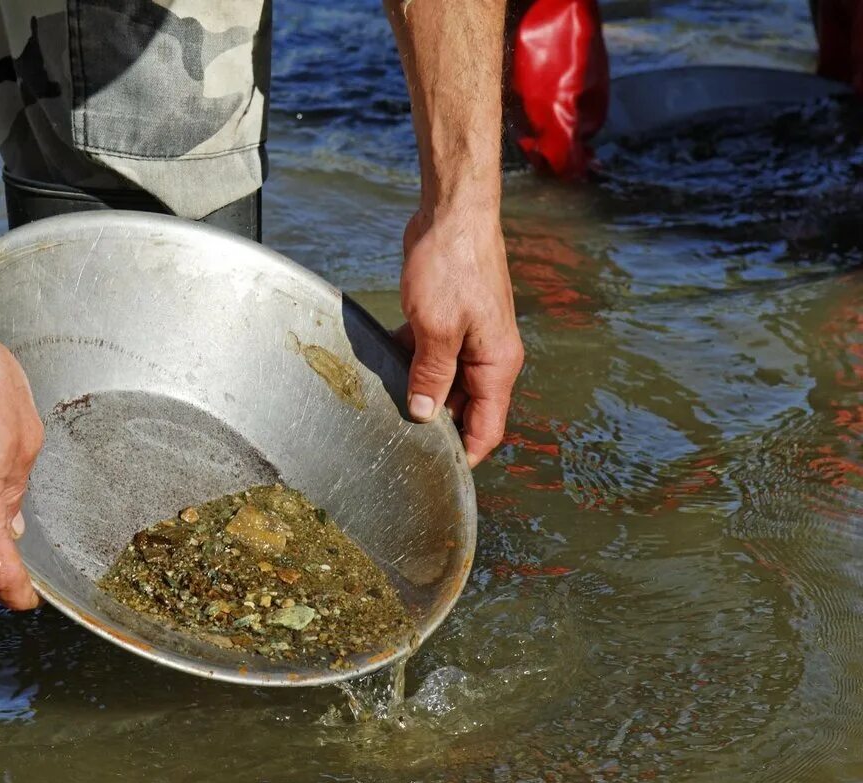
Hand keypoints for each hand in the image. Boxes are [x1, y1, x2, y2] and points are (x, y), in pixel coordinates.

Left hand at [395, 206, 523, 467]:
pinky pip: (429, 355)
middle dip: (433, 423)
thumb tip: (425, 416)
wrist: (452, 212)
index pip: (488, 428)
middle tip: (394, 438)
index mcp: (497, 364)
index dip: (465, 455)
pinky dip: (409, 361)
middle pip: (463, 408)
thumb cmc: (453, 263)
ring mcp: (468, 338)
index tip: (435, 475)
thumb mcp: (437, 328)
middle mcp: (488, 356)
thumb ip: (431, 375)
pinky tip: (380, 364)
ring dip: (416, 390)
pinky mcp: (447, 320)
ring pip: (442, 381)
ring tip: (382, 403)